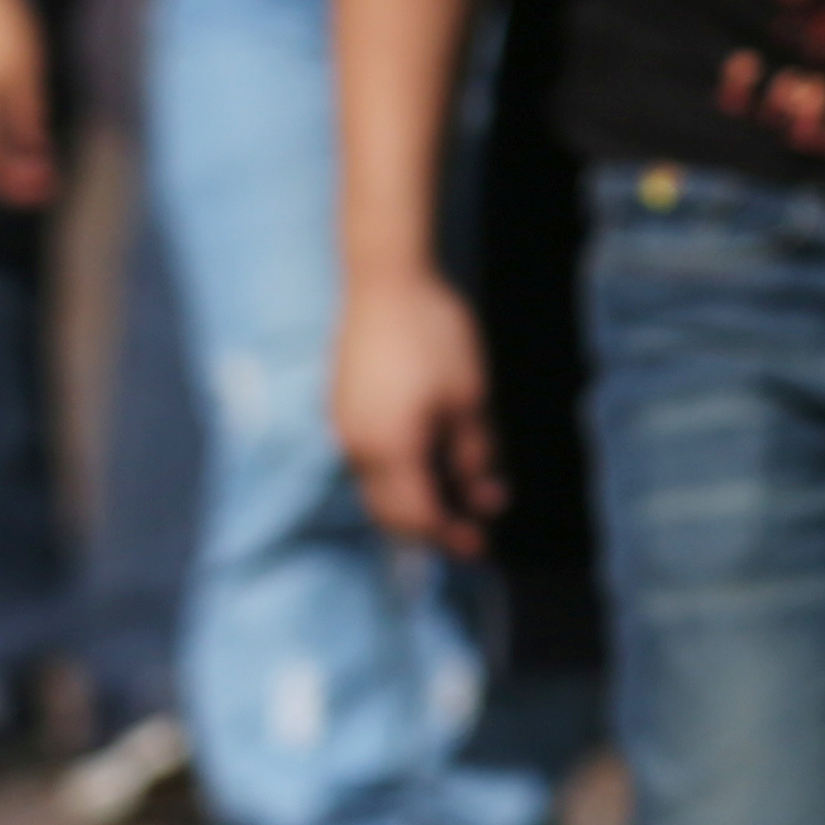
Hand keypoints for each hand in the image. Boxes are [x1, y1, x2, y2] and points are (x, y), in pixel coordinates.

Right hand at [0, 0, 56, 207]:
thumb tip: (34, 152)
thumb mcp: (23, 71)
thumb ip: (26, 113)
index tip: (45, 192)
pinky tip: (18, 136)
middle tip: (44, 188)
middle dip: (9, 176)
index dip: (14, 181)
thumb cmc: (3, 24)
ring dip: (3, 158)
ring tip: (34, 169)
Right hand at [334, 260, 498, 555]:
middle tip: (472, 529)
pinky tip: (431, 460)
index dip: (449, 536)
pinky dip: (400, 474)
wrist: (383, 280)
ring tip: (462, 489)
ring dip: (417, 498)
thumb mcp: (469, 398)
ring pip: (378, 487)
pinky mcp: (342, 407)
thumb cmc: (433, 335)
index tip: (481, 544)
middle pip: (390, 512)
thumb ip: (473, 453)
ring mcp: (344, 427)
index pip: (417, 516)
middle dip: (432, 527)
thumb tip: (482, 493)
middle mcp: (357, 448)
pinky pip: (369, 459)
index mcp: (389, 451)